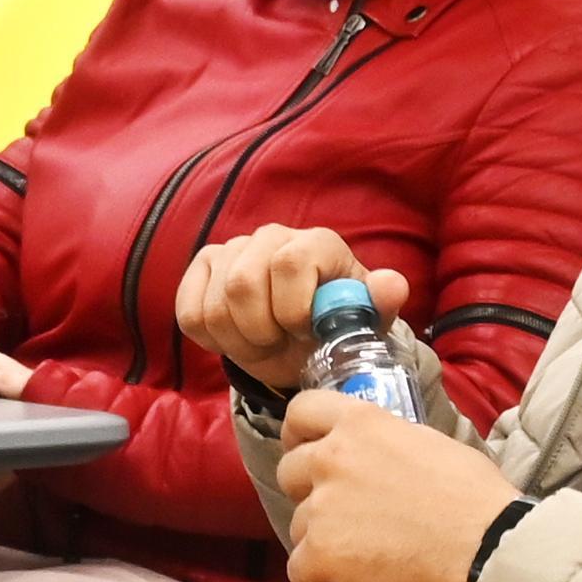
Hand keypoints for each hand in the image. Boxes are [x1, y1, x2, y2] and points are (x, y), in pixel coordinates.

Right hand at [176, 224, 410, 393]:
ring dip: (239, 341)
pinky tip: (237, 337)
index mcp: (315, 243)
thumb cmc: (334, 328)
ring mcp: (231, 250)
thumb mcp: (365, 323)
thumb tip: (391, 286)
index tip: (305, 332)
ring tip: (264, 343)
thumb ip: (379, 303)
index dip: (292, 309)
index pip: (287, 263)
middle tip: (281, 344)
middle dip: (262, 332)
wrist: (301, 343)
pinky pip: (190, 313)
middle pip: (242, 284)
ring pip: (214, 305)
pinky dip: (213, 339)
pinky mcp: (201, 270)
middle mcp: (271, 236)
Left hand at [276, 390, 517, 581]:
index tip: (306, 451)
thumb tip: (377, 461)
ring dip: (323, 542)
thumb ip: (385, 444)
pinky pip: (300, 572)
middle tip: (342, 516)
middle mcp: (331, 456)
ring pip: (298, 525)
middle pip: (290, 472)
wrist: (488, 545)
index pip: (301, 411)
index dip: (298, 435)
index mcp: (360, 422)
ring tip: (360, 561)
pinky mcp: (321, 554)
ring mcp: (322, 506)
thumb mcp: (426, 442)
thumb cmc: (475, 496)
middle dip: (310, 494)